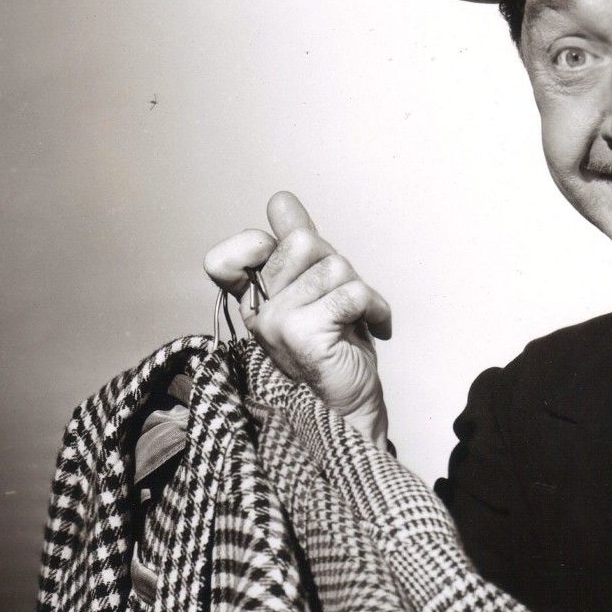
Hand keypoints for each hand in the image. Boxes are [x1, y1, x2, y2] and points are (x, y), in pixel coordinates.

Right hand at [203, 190, 392, 446]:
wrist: (350, 411)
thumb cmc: (336, 352)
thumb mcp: (317, 289)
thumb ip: (294, 244)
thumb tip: (280, 201)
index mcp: (255, 300)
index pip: (235, 250)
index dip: (265, 244)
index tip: (296, 269)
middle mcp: (259, 311)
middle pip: (301, 243)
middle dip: (336, 266)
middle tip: (342, 303)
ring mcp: (276, 322)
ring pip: (333, 266)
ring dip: (360, 290)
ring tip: (356, 320)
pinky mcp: (302, 334)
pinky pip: (351, 292)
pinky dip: (375, 306)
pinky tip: (376, 327)